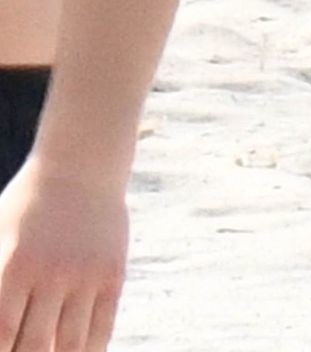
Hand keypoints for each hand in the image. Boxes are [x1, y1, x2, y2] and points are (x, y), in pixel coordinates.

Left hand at [0, 160, 127, 351]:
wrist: (82, 163)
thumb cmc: (28, 205)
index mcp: (16, 263)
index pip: (3, 332)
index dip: (3, 351)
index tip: (5, 350)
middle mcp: (53, 272)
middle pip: (36, 346)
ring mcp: (87, 274)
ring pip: (71, 346)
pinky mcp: (113, 274)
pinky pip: (102, 329)